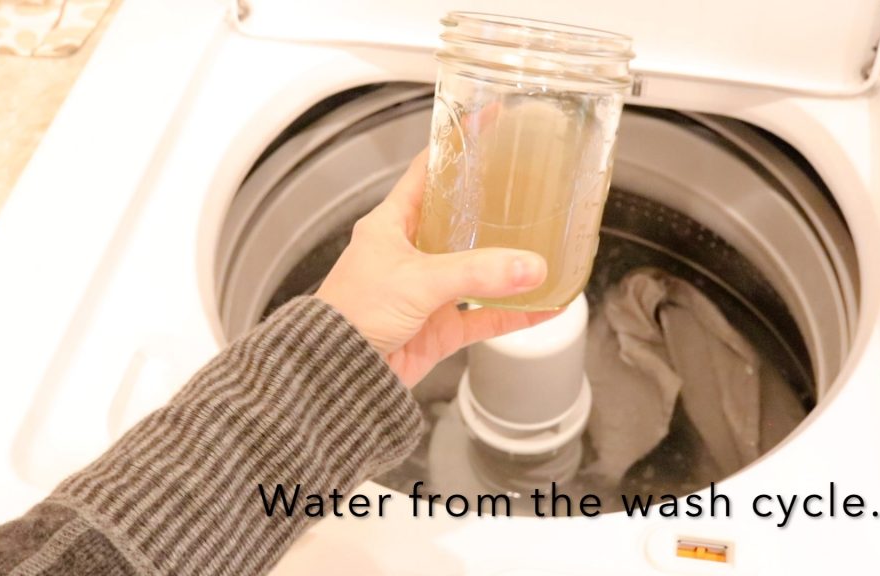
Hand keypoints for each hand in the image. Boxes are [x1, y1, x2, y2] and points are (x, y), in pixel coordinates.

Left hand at [316, 150, 558, 385]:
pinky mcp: (439, 327)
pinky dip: (514, 313)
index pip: (429, 170)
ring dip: (509, 265)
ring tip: (545, 248)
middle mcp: (411, 252)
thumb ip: (475, 273)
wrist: (334, 371)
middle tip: (530, 188)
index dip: (458, 145)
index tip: (489, 124)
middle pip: (460, 219)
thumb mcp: (416, 281)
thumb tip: (528, 267)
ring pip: (478, 270)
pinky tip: (544, 306)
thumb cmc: (351, 314)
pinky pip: (485, 316)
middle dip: (493, 207)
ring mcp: (428, 290)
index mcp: (393, 223)